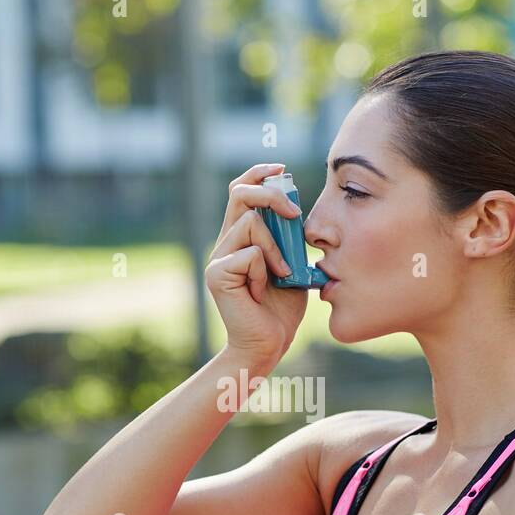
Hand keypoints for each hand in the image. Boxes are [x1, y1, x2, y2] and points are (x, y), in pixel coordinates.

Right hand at [205, 163, 309, 366]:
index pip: (241, 190)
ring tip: (282, 274)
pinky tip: (262, 291)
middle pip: (240, 193)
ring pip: (250, 223)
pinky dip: (265, 270)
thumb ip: (289, 239)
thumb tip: (296, 210)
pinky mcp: (217, 274)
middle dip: (272, 195)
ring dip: (276, 246)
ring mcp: (218, 258)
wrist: (267, 345)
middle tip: (294, 213)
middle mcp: (225, 242)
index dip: (259, 174)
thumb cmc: (281, 309)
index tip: (282, 169)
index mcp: (240, 237)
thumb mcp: (292, 265)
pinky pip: (250, 254)